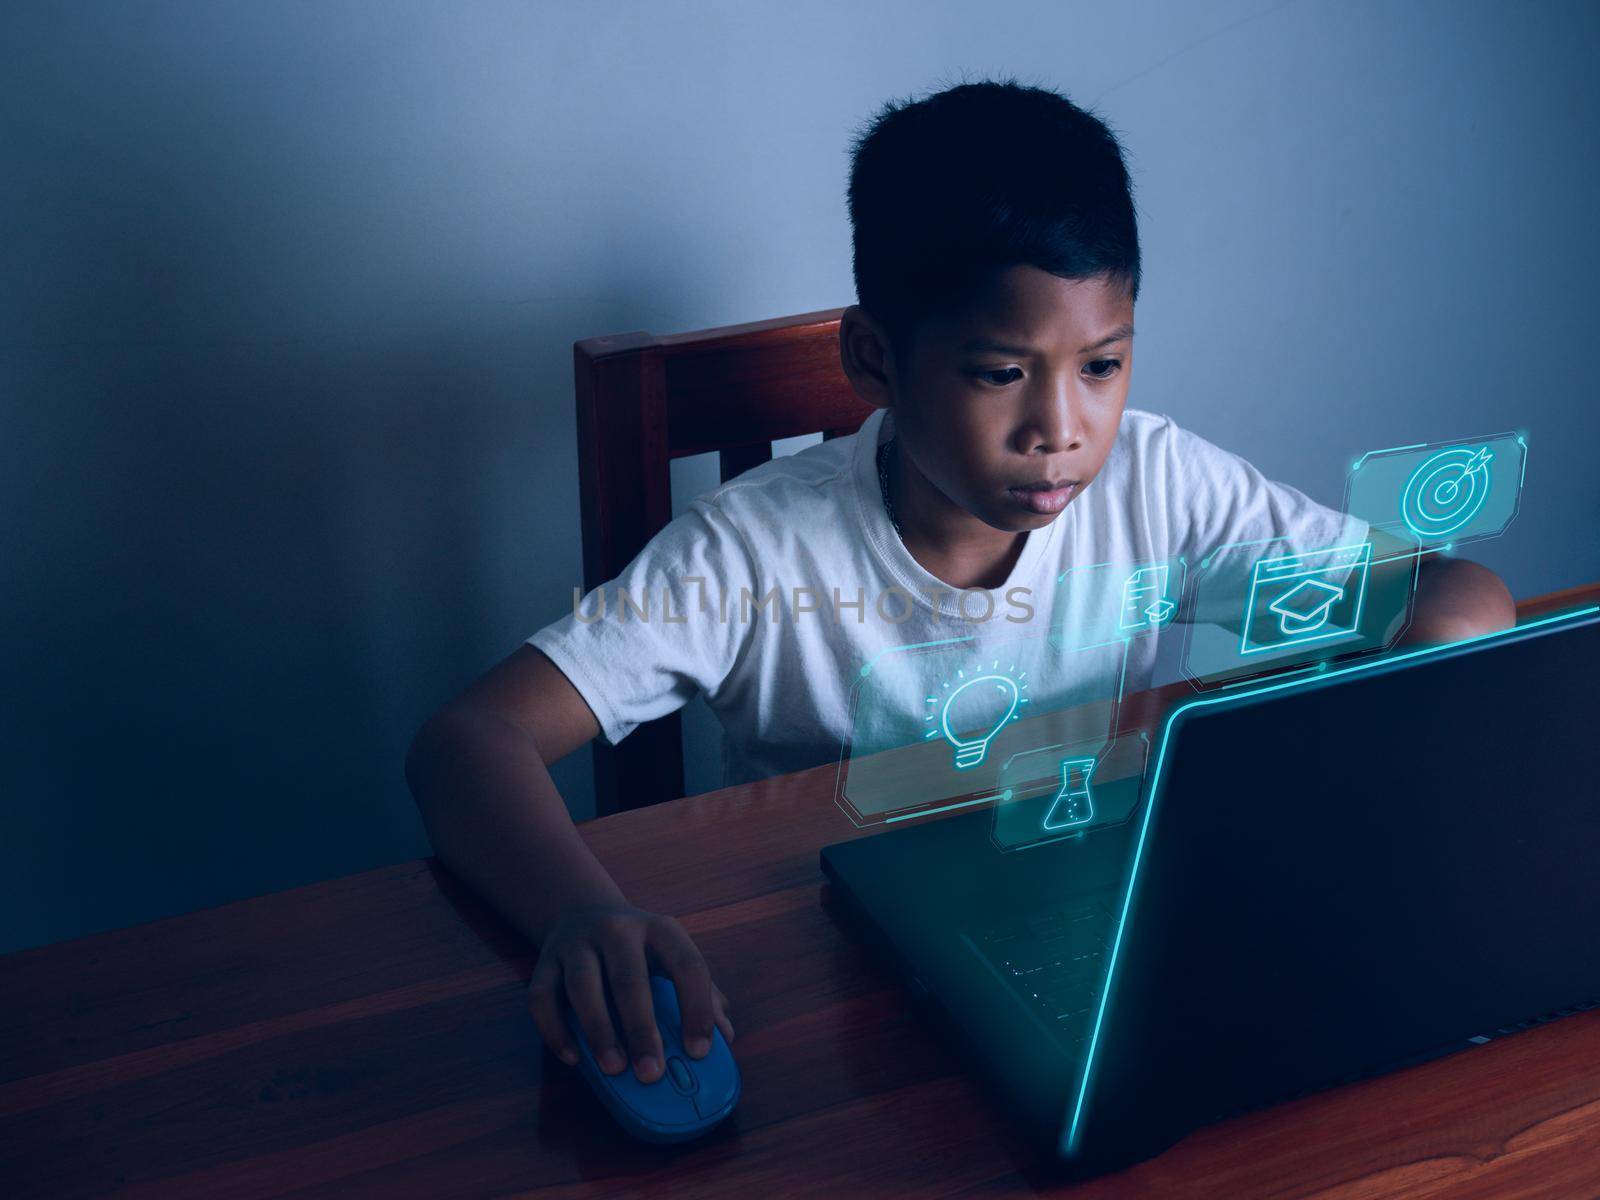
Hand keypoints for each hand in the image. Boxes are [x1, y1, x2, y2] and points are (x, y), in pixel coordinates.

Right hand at [528, 903, 734, 1082]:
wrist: (583, 910)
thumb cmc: (641, 950)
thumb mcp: (674, 957)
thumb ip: (704, 995)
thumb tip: (726, 1038)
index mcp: (661, 930)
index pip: (687, 966)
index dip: (696, 1009)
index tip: (700, 1051)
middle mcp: (619, 930)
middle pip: (630, 978)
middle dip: (641, 1029)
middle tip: (652, 1073)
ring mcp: (577, 943)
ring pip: (583, 986)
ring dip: (599, 1030)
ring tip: (613, 1068)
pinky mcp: (545, 961)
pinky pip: (543, 997)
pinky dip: (554, 1030)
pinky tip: (573, 1057)